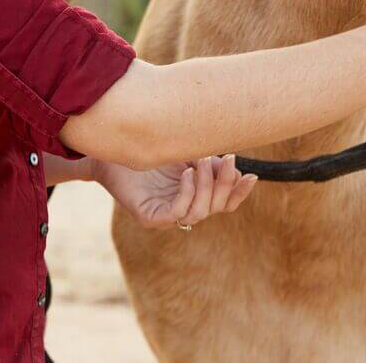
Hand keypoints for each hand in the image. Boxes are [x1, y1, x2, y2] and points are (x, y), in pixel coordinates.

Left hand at [97, 153, 258, 229]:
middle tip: (227, 159)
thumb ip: (211, 163)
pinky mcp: (149, 217)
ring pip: (199, 213)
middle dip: (225, 184)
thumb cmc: (150, 147)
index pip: (224, 203)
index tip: (252, 176)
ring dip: (206, 186)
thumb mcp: (189, 152)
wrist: (113, 146)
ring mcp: (165, 214)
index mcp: (194, 194)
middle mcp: (183, 207)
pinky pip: (176, 214)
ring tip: (199, 162)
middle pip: (216, 208)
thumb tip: (238, 169)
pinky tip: (185, 174)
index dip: (239, 193)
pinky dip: (186, 195)